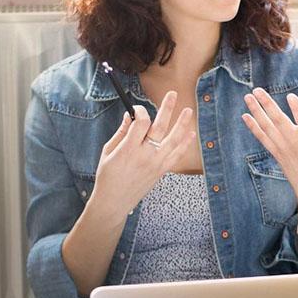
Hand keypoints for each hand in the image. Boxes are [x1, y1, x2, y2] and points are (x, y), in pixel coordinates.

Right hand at [92, 91, 195, 214]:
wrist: (114, 202)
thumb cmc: (108, 176)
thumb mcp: (108, 151)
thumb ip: (121, 132)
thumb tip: (130, 116)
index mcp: (128, 149)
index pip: (141, 122)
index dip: (141, 111)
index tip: (137, 109)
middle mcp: (144, 156)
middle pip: (160, 127)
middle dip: (167, 109)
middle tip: (173, 94)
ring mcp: (155, 164)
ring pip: (173, 140)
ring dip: (182, 124)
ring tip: (188, 111)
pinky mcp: (161, 171)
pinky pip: (176, 155)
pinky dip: (184, 144)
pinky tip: (190, 134)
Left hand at [242, 87, 297, 211]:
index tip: (291, 96)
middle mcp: (296, 144)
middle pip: (280, 122)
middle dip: (267, 105)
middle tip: (256, 90)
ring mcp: (284, 149)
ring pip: (268, 127)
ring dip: (257, 111)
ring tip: (248, 96)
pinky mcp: (277, 154)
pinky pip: (263, 138)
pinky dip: (254, 127)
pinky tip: (245, 115)